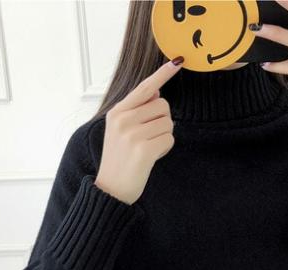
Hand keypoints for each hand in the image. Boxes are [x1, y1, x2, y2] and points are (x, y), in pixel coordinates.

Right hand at [95, 57, 183, 204]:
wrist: (110, 190)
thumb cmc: (119, 161)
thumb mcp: (119, 131)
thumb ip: (135, 111)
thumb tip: (157, 92)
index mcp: (117, 112)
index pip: (145, 87)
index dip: (163, 74)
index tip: (177, 61)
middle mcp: (123, 119)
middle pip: (163, 106)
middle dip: (163, 121)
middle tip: (149, 138)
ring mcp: (132, 134)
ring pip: (168, 123)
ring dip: (164, 136)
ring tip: (148, 149)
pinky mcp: (143, 149)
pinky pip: (169, 139)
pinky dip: (165, 148)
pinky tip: (152, 157)